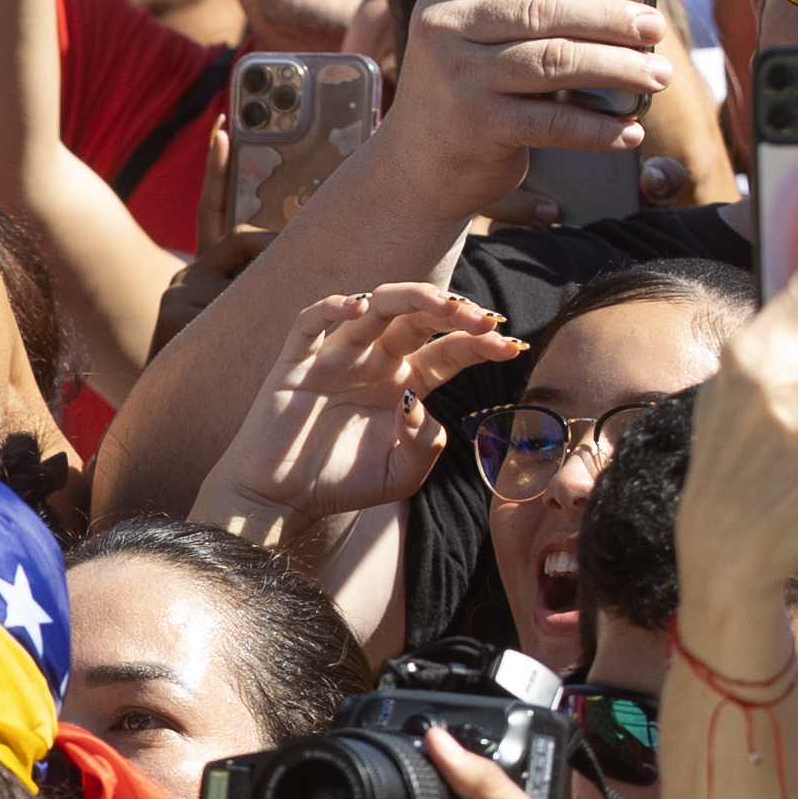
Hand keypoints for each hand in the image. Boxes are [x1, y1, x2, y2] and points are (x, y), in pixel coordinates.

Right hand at [202, 284, 516, 525]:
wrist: (284, 500)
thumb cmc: (343, 484)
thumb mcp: (401, 475)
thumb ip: (425, 443)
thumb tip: (419, 403)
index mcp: (407, 383)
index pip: (450, 350)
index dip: (481, 343)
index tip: (513, 344)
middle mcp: (376, 361)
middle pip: (419, 318)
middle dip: (455, 312)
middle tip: (484, 320)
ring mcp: (337, 356)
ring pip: (376, 306)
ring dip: (412, 298)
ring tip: (443, 306)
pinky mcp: (297, 361)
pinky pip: (312, 321)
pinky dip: (333, 307)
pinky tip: (359, 308)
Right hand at [378, 0, 679, 217]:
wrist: (414, 165)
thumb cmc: (467, 85)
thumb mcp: (476, 31)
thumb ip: (525, 3)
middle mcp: (447, 24)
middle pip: (544, 8)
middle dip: (611, 16)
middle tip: (654, 26)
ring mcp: (458, 76)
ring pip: (555, 61)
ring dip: (617, 69)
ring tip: (656, 75)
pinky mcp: (476, 125)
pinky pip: (552, 120)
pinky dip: (597, 127)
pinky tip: (629, 128)